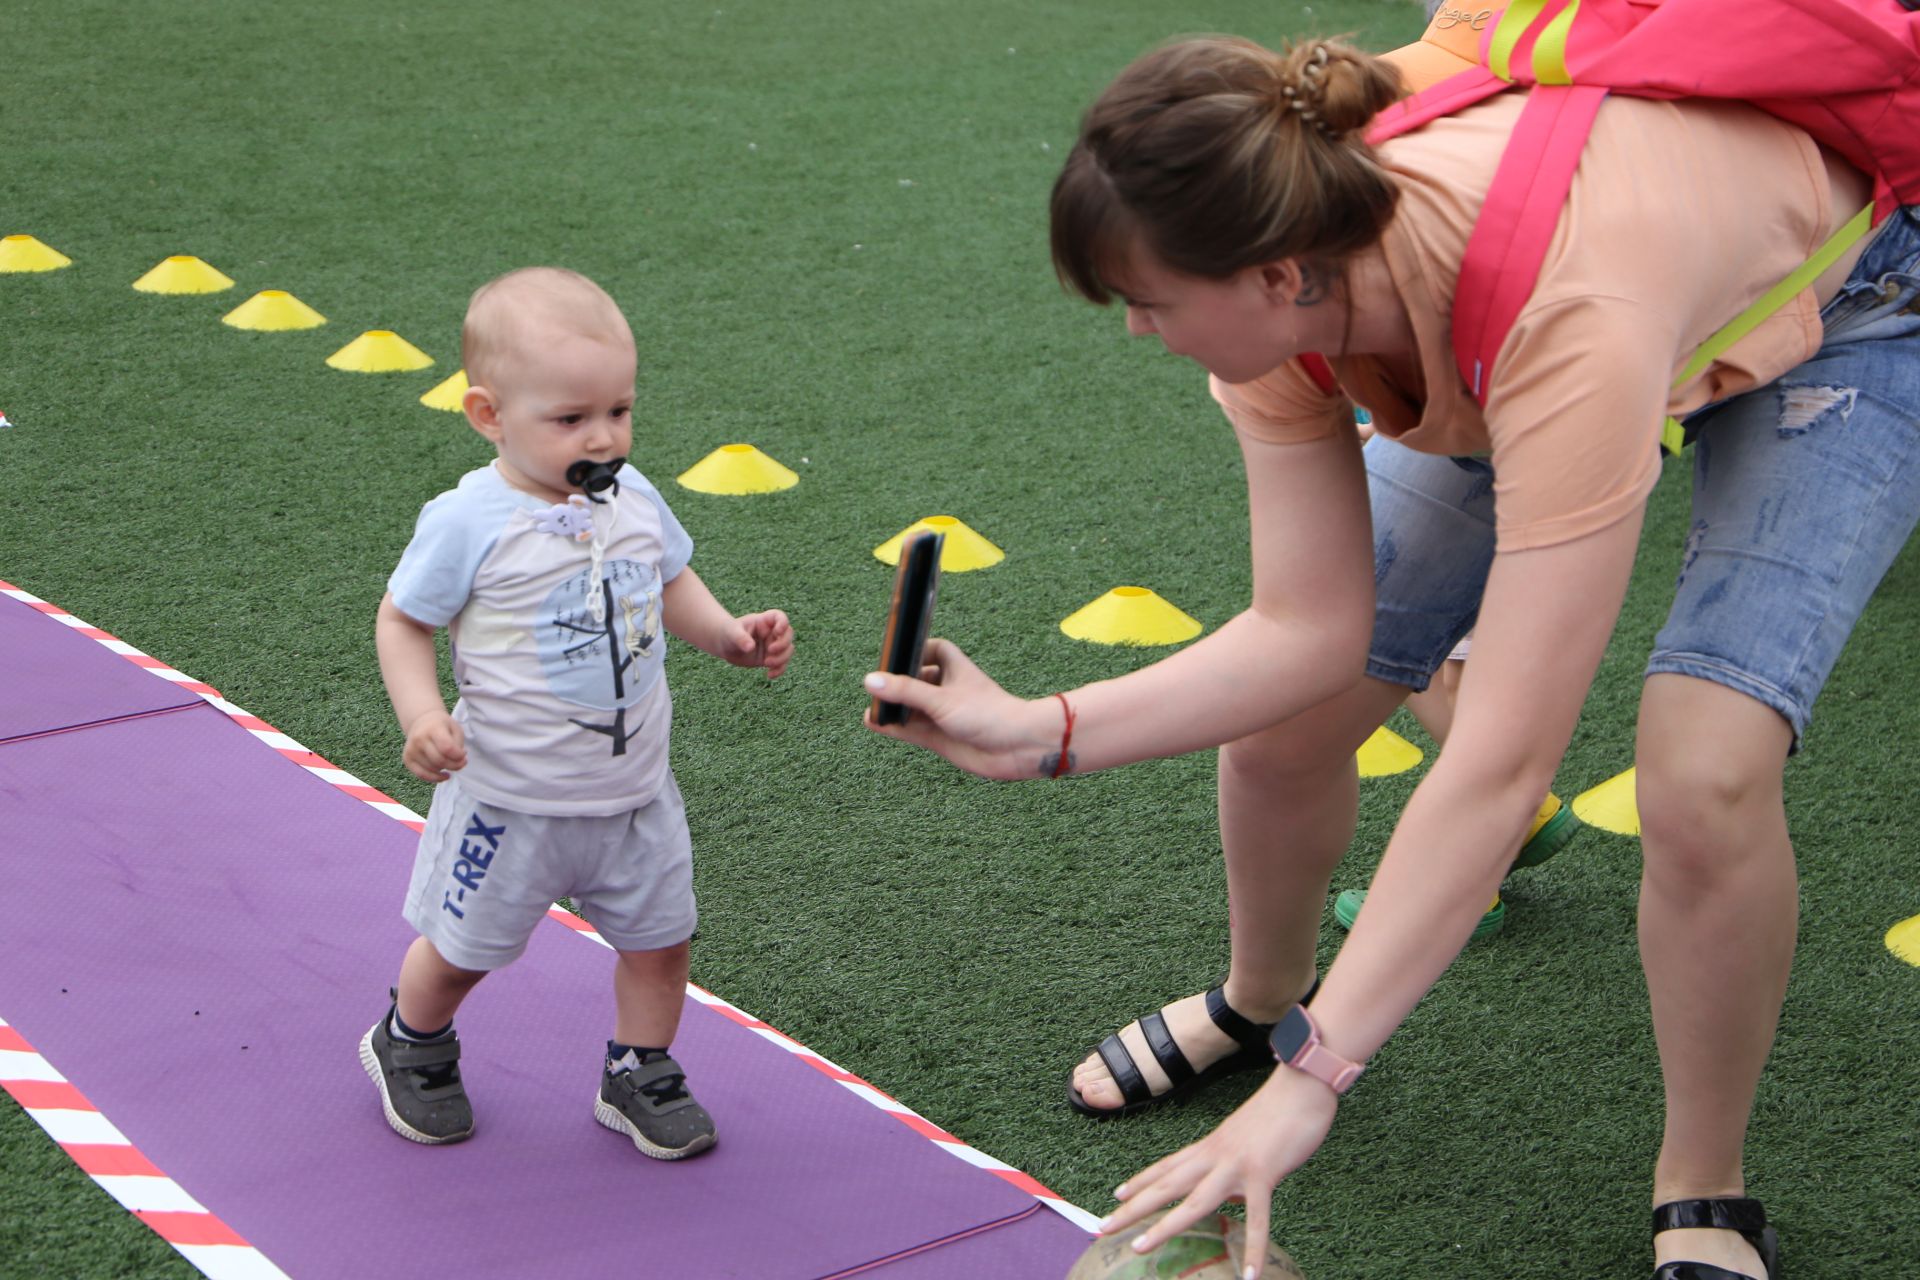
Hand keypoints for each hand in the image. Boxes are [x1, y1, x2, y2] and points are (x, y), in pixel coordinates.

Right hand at [402, 710, 465, 782]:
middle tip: (461, 762)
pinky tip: (444, 775)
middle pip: (440, 761)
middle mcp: (419, 739)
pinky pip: (421, 775)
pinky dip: (435, 778)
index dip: (459, 756)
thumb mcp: (455, 728)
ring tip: (451, 763)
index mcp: (433, 728)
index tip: (464, 755)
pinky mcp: (407, 759)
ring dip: (446, 770)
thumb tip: (458, 761)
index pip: (447, 748)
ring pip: (432, 769)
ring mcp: (411, 750)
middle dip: (455, 765)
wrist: (421, 722)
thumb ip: (458, 745)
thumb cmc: (441, 726)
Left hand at [723, 609, 793, 677]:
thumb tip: (750, 647)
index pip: (780, 617)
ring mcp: (772, 645)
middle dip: (783, 644)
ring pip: (788, 650)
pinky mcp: (770, 658)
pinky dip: (779, 670)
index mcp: (764, 621)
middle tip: (770, 650)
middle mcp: (771, 632)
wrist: (724, 645)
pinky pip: (781, 664)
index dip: (783, 623)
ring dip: (782, 658)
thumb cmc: (728, 632)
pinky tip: (770, 675)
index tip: (777, 632)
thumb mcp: (732, 632)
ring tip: (767, 663)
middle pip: (788, 634)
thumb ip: (741, 638)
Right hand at [861, 637, 1055, 780]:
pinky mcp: (940, 736)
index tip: (890, 654)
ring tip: (871, 709)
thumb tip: (871, 681)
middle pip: (913, 681)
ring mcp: (942, 713)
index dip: (911, 651)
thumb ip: (906, 691)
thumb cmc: (989, 713)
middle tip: (873, 687)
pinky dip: (893, 727)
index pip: (928, 651)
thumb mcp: (942, 699)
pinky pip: (910, 729)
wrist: (1018, 747)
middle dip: (895, 685)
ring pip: (910, 707)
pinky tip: (875, 723)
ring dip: (892, 708)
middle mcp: (946, 689)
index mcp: (953, 667)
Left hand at [1101, 1066, 1337, 1275]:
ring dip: (1164, 1226)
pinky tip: (1250, 1275)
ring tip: (1139, 1248)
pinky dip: (1254, 1248)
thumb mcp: (1245, 1142)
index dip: (1140, 1181)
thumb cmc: (1278, 1114)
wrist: (1301, 1087)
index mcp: (1210, 1147)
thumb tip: (1236, 1201)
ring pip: (1193, 1201)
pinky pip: (1258, 1218)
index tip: (1116, 1195)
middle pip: (1166, 1185)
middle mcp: (1214, 1156)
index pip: (1167, 1165)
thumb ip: (1234, 1170)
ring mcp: (1236, 1166)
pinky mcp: (1263, 1174)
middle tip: (1102, 1227)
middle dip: (1133, 1207)